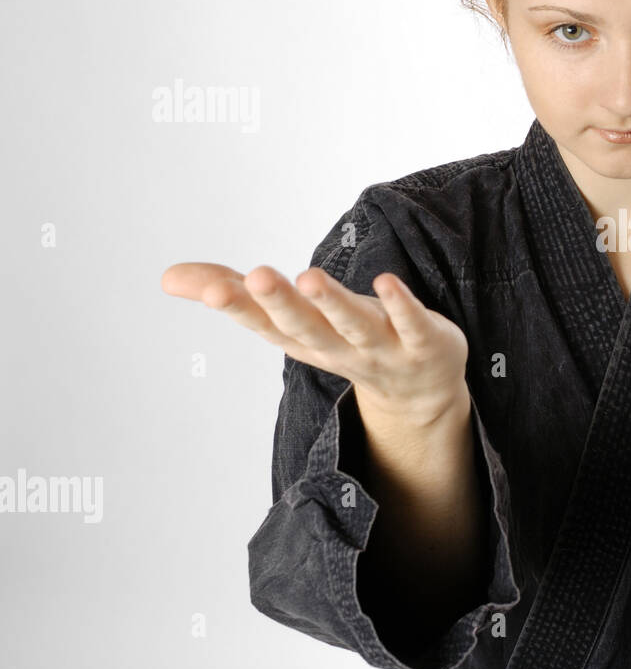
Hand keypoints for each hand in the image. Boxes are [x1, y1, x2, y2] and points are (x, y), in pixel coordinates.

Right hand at [160, 262, 468, 425]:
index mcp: (301, 340)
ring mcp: (382, 348)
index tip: (212, 288)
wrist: (420, 393)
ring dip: (332, 303)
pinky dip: (401, 304)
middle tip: (257, 276)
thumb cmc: (345, 341)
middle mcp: (336, 347)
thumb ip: (233, 292)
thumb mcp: (289, 321)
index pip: (264, 324)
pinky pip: (412, 323)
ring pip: (354, 325)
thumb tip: (167, 276)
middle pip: (305, 326)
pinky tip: (386, 280)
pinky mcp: (424, 342)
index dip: (239, 307)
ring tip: (309, 277)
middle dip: (281, 303)